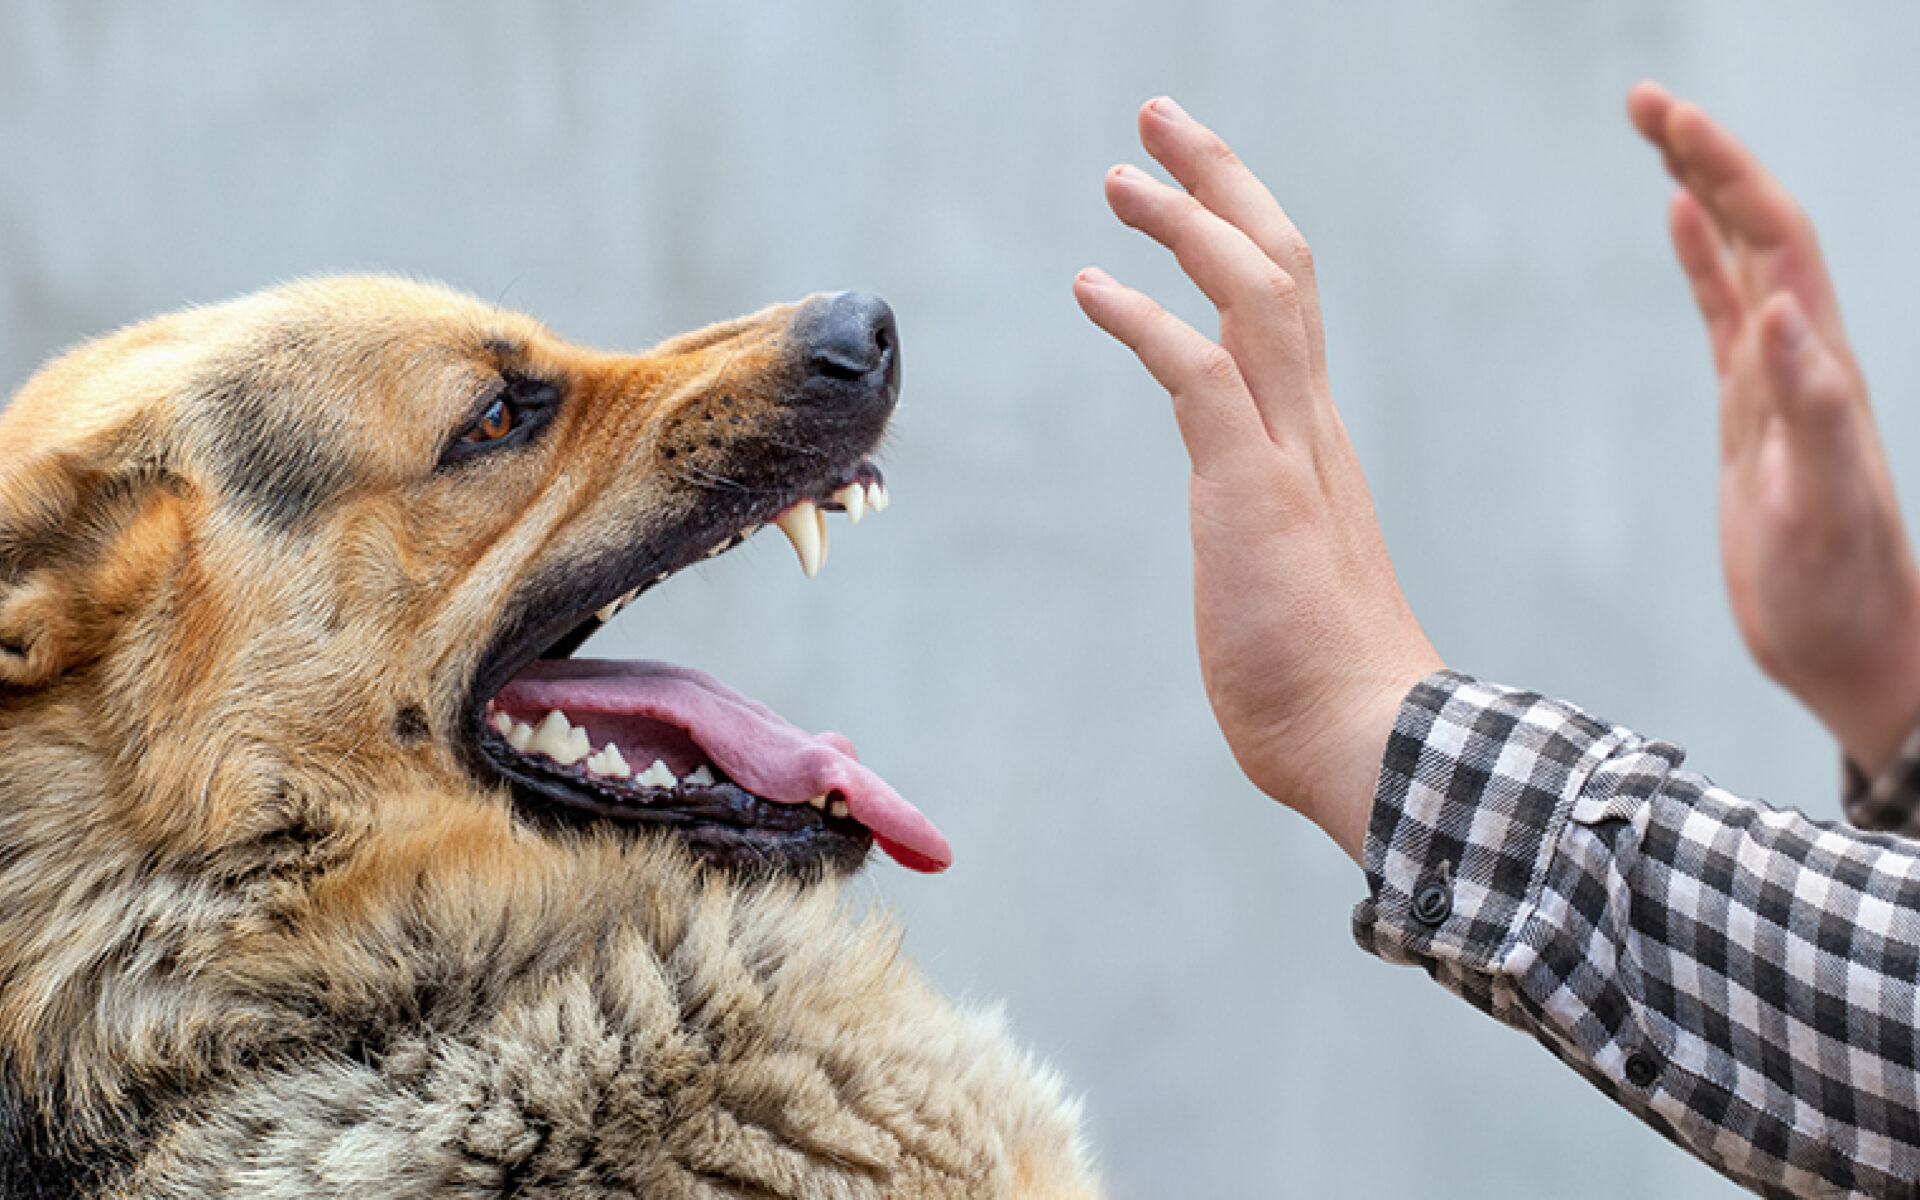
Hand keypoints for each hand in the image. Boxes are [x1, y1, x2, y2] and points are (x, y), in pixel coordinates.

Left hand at [1074, 98, 1441, 861]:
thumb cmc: (1326, 685)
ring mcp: (1288, 453)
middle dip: (1220, 181)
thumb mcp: (1287, 580)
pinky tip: (1091, 285)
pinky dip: (1145, 317)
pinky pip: (1198, 373)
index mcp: (1316, 441)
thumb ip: (1269, 537)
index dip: (1241, 230)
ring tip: (1120, 175)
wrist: (1373, 744)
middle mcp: (1311, 427)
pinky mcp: (1252, 490)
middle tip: (1159, 121)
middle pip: (1280, 263)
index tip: (1192, 187)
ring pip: (1253, 292)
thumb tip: (1253, 550)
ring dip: (1186, 221)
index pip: (1288, 305)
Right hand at [1629, 82, 1919, 774]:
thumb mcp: (1822, 503)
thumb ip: (1809, 405)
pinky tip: (1678, 228)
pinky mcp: (1752, 414)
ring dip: (1703, 191)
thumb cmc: (1840, 590)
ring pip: (1741, 259)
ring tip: (1657, 136)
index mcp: (1819, 365)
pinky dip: (1701, 261)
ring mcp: (1777, 381)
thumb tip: (1778, 306)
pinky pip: (1723, 314)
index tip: (1669, 119)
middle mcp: (1804, 356)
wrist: (1852, 648)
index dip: (1725, 171)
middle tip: (1642, 100)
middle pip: (1756, 227)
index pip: (1774, 238)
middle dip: (1705, 156)